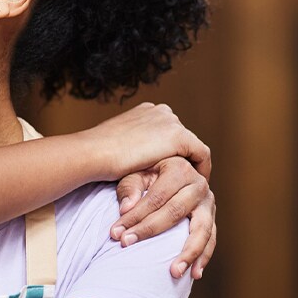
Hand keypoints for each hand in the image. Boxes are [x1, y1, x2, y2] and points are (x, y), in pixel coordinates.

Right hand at [85, 103, 208, 177]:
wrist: (95, 152)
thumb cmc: (99, 154)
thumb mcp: (118, 145)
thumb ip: (132, 146)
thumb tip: (132, 158)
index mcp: (146, 111)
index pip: (167, 131)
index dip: (171, 152)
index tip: (170, 171)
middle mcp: (161, 111)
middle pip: (180, 137)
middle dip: (182, 158)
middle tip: (183, 182)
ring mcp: (170, 122)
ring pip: (191, 146)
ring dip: (190, 165)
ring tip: (189, 186)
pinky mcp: (179, 136)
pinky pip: (201, 154)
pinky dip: (202, 169)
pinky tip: (196, 185)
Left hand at [112, 156, 215, 278]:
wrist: (167, 172)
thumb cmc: (147, 173)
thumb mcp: (135, 172)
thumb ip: (130, 187)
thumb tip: (126, 208)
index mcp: (180, 168)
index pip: (156, 197)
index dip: (136, 216)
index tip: (116, 233)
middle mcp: (199, 184)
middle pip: (175, 212)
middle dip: (149, 231)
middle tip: (127, 245)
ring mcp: (208, 202)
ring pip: (201, 229)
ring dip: (188, 253)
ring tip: (174, 272)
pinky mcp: (211, 218)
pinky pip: (211, 239)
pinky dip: (204, 257)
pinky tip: (194, 274)